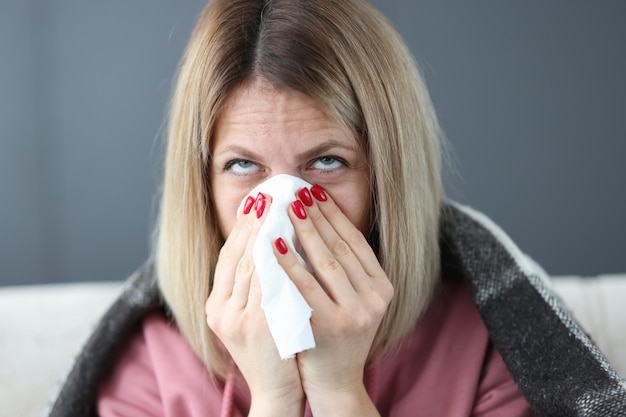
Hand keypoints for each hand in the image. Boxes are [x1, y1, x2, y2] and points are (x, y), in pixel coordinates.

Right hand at [206, 193, 303, 415]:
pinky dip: (279, 258)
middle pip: (239, 255)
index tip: (256, 200)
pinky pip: (270, 283)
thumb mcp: (253, 316)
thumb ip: (253, 285)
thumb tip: (267, 243)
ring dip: (269, 232)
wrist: (277, 392)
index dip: (243, 226)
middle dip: (257, 221)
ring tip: (283, 206)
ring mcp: (240, 321)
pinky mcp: (261, 328)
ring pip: (253, 264)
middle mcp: (222, 312)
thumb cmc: (271, 350)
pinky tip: (291, 237)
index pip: (228, 256)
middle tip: (270, 192)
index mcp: (216, 307)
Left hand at [274, 185, 393, 415]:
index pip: (355, 242)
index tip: (314, 192)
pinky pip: (305, 287)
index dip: (334, 215)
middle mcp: (374, 298)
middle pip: (340, 247)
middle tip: (295, 191)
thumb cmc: (335, 336)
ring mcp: (355, 313)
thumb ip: (343, 268)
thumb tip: (317, 220)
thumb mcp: (350, 300)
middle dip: (316, 216)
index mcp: (381, 287)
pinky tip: (273, 243)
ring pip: (326, 261)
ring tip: (285, 207)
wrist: (334, 383)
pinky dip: (288, 262)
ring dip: (304, 230)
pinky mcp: (331, 327)